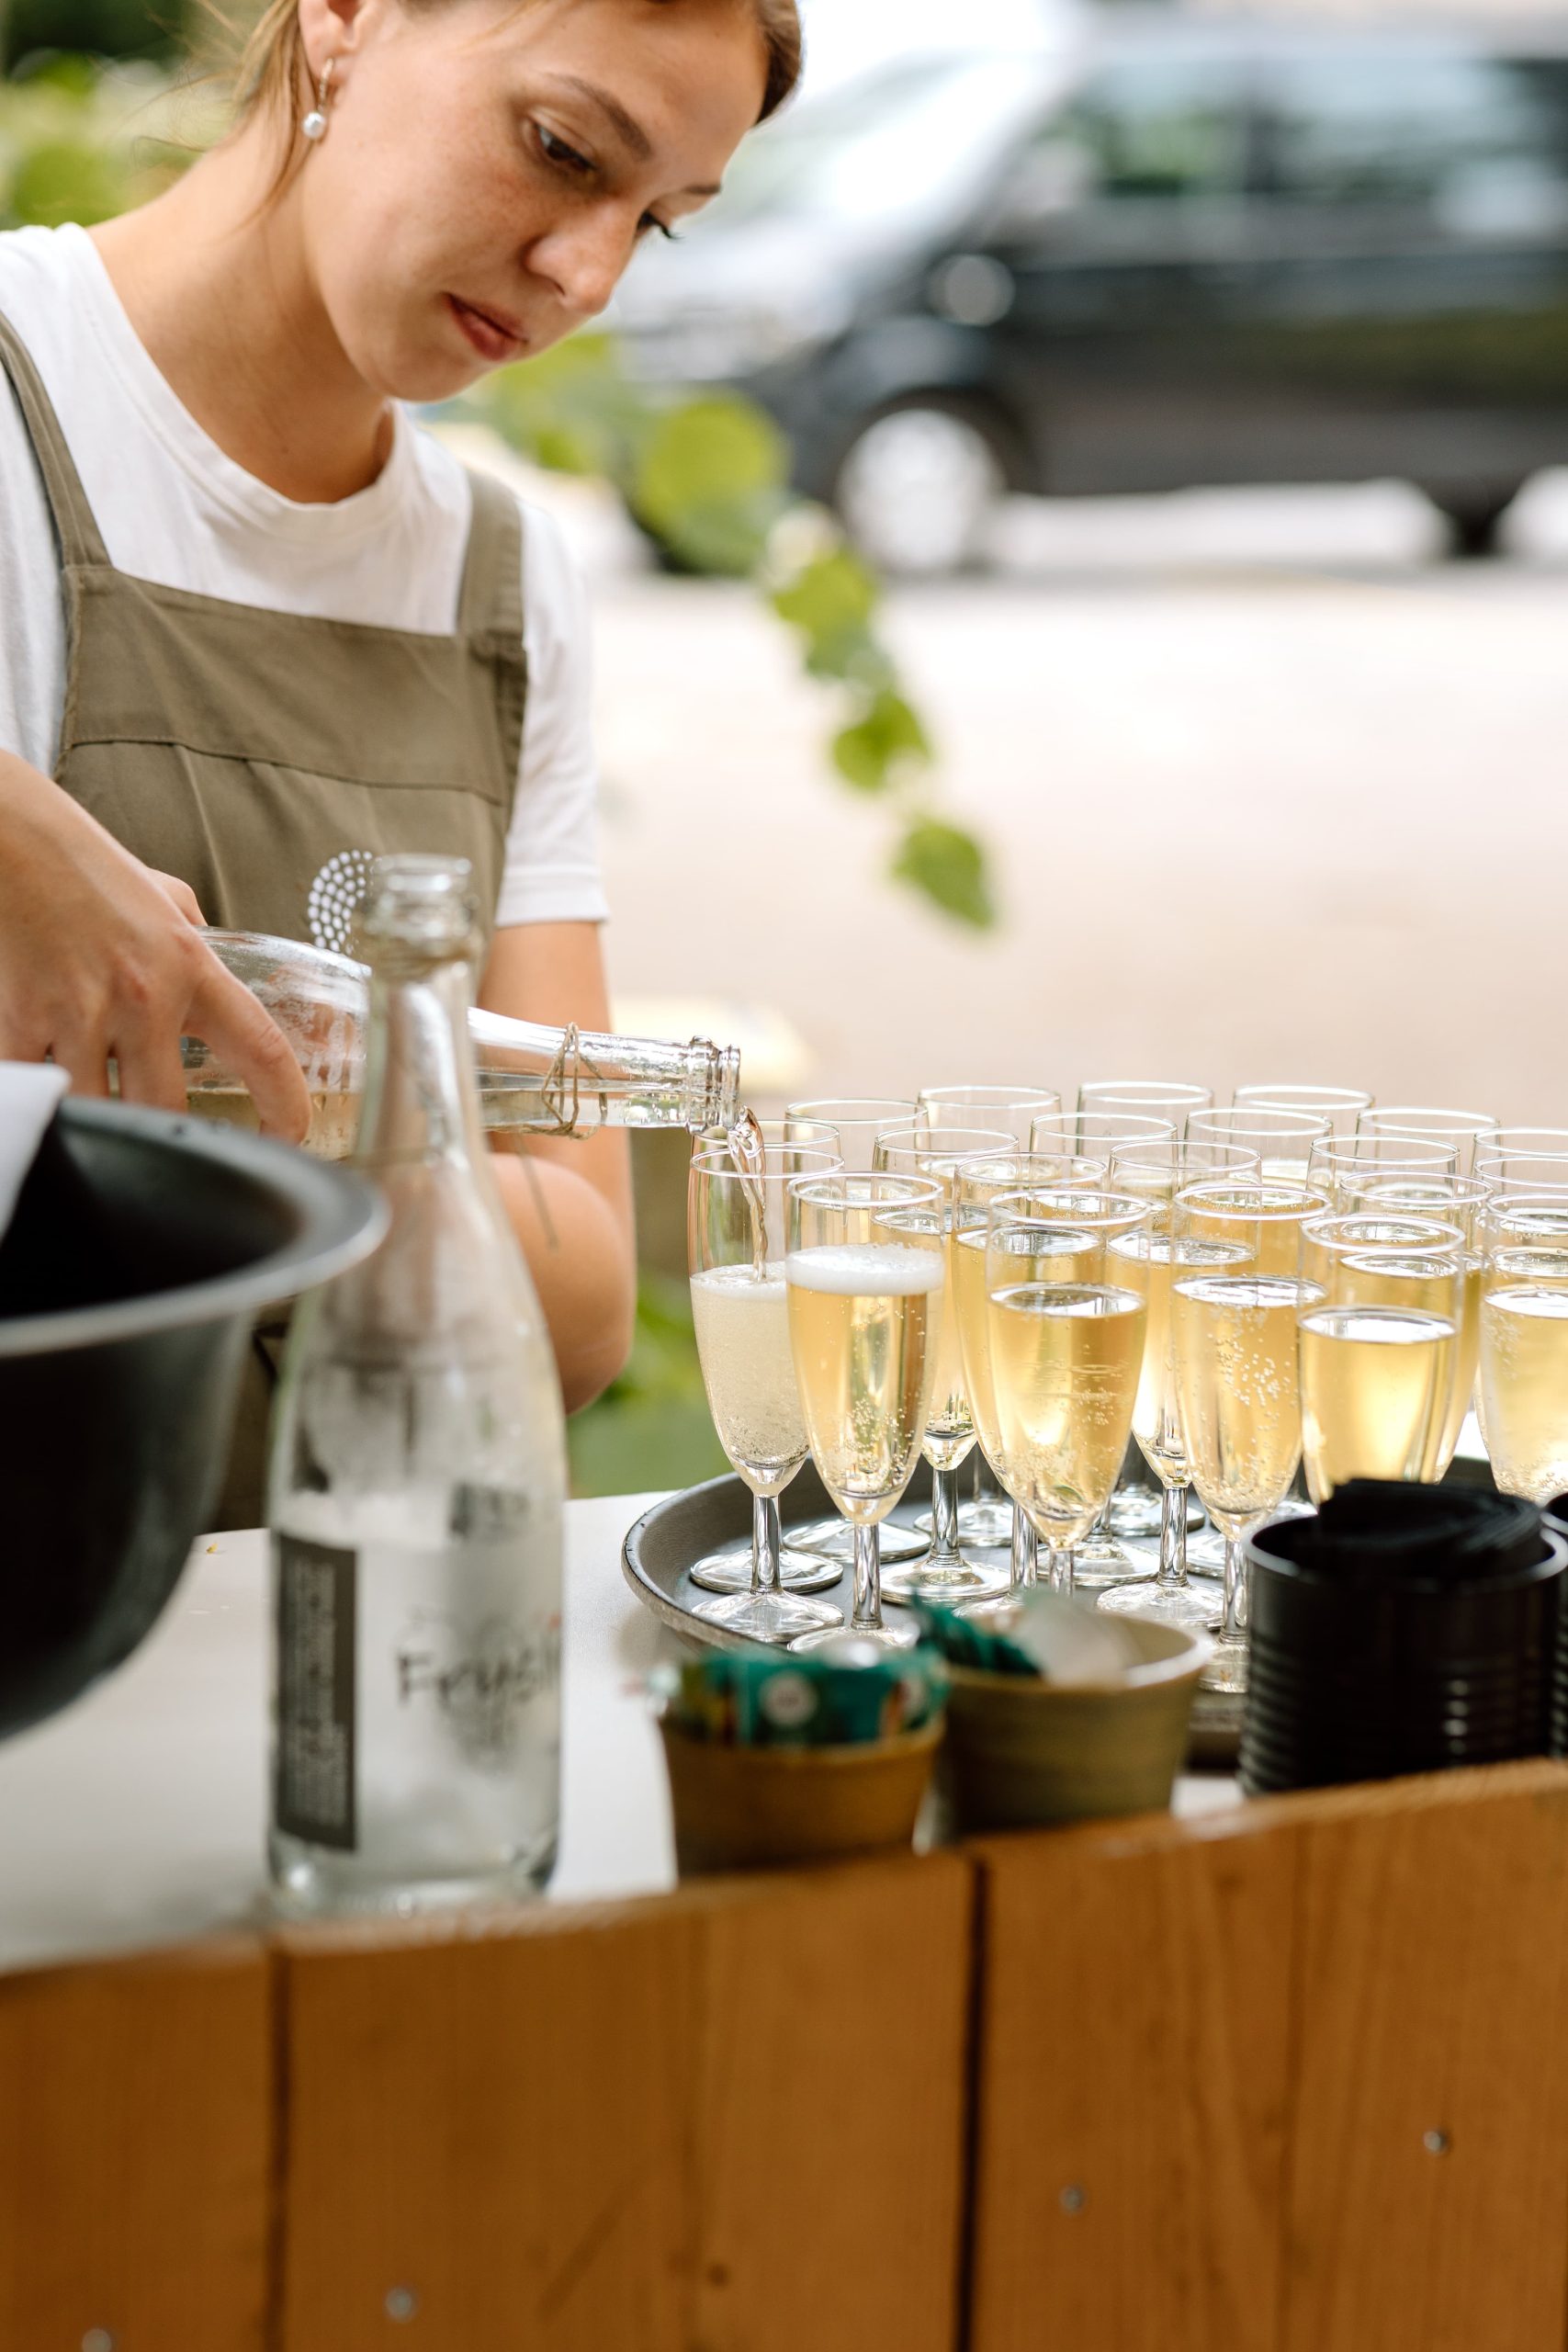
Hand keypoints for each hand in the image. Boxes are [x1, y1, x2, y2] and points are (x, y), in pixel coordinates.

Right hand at [0, 753, 310, 1142]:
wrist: (10, 839)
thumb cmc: (84, 867)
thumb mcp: (163, 899)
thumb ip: (194, 939)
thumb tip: (216, 956)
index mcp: (192, 966)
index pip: (263, 1049)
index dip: (286, 1106)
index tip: (289, 1137)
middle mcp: (144, 995)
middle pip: (166, 1108)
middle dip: (165, 1136)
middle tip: (165, 1141)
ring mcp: (80, 1012)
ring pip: (97, 1110)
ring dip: (99, 1116)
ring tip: (98, 1106)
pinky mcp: (22, 1020)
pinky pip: (36, 1087)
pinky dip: (43, 1094)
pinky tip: (49, 1080)